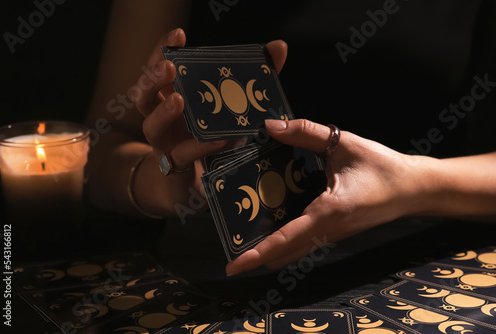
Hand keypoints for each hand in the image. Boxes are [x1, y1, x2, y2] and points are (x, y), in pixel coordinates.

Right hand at [131, 28, 288, 213]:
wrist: (203, 191)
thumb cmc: (216, 143)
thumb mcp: (233, 111)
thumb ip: (255, 79)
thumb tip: (278, 48)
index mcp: (173, 101)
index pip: (159, 71)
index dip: (162, 51)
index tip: (178, 36)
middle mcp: (164, 122)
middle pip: (143, 95)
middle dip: (153, 78)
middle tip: (170, 67)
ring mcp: (166, 146)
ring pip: (151, 127)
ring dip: (163, 112)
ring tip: (178, 99)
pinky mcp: (176, 171)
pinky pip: (181, 158)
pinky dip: (198, 147)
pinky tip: (217, 140)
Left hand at [226, 119, 422, 275]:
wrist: (414, 188)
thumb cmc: (382, 167)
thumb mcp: (344, 144)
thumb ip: (306, 132)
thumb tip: (271, 126)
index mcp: (328, 212)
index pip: (285, 238)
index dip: (256, 253)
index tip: (233, 266)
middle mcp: (328, 231)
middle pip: (284, 254)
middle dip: (256, 258)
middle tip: (230, 258)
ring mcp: (332, 236)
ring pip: (294, 253)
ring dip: (269, 253)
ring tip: (243, 246)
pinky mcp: (335, 232)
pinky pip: (304, 245)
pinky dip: (284, 245)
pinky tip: (271, 231)